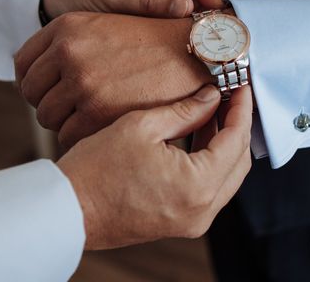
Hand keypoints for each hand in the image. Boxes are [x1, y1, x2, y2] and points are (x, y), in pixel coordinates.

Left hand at [15, 12, 212, 149]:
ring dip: (64, 122)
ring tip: (89, 119)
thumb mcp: (105, 29)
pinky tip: (101, 129)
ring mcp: (81, 81)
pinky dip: (81, 137)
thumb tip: (32, 77)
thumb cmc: (155, 43)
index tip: (47, 92)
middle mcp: (68, 51)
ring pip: (47, 117)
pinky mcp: (97, 110)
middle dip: (49, 103)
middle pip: (31, 93)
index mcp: (67, 27)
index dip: (33, 83)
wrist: (194, 52)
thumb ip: (70, 47)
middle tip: (72, 109)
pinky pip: (68, 135)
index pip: (23, 64)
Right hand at [57, 85, 252, 249]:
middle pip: (239, 161)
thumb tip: (211, 96)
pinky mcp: (181, 223)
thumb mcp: (141, 126)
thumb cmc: (95, 169)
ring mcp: (192, 221)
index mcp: (197, 185)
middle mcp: (202, 210)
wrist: (68, 210)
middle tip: (228, 96)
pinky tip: (196, 136)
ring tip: (211, 111)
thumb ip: (185, 110)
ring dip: (223, 143)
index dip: (241, 108)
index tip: (241, 86)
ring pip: (227, 176)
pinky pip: (210, 189)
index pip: (236, 140)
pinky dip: (209, 162)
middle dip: (237, 125)